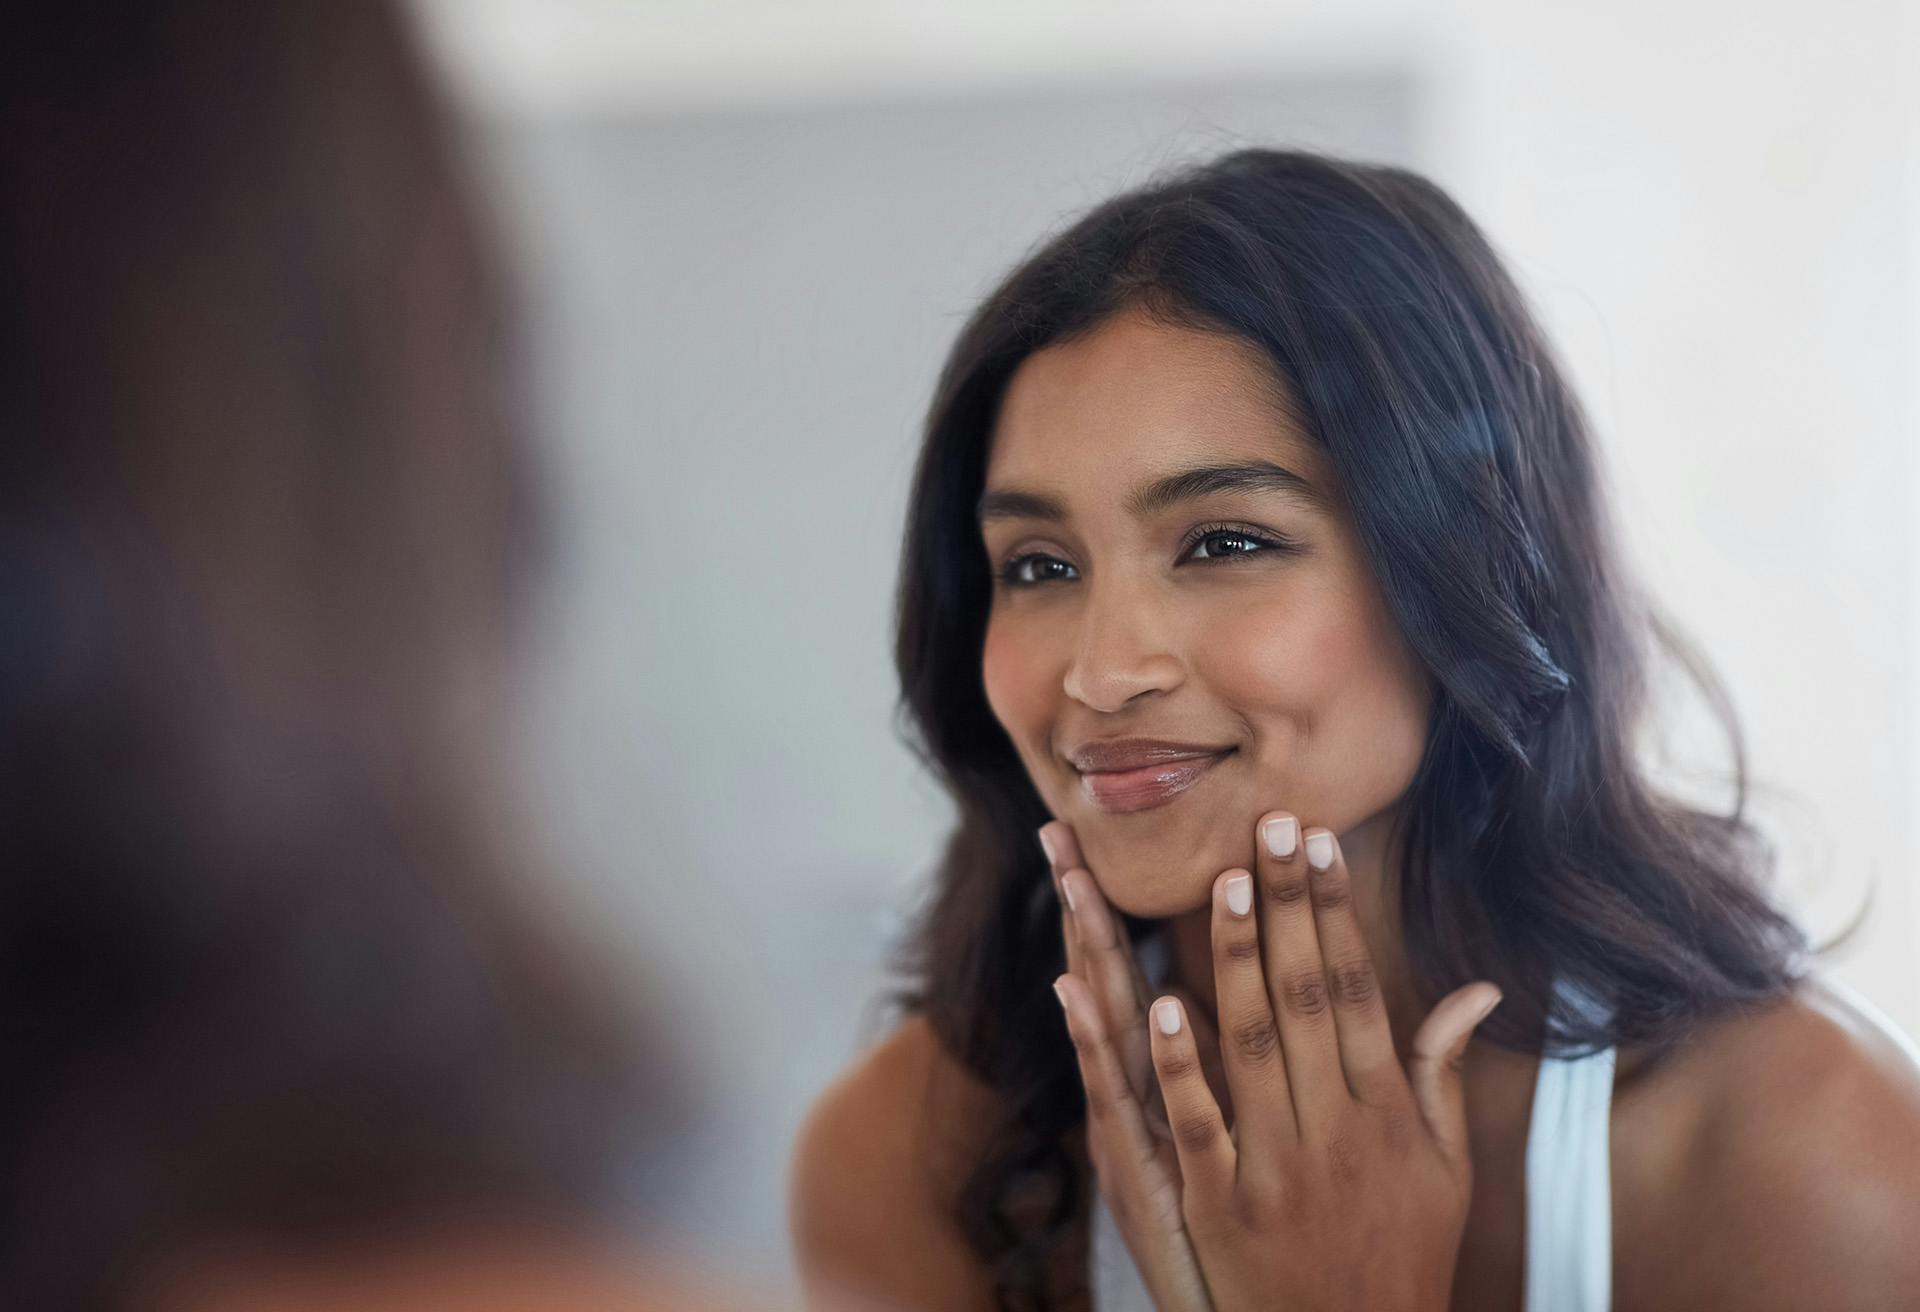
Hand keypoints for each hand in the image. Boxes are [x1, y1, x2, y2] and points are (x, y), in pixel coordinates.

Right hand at [1040, 820, 1221, 1311]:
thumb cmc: (1239, 1242)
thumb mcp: (1226, 1149)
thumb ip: (1226, 1073)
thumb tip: (1199, 1006)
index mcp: (1160, 1085)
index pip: (1135, 976)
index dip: (1111, 911)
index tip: (1086, 843)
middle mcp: (1133, 1100)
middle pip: (1106, 984)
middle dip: (1084, 907)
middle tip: (1057, 832)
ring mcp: (1130, 1132)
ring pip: (1106, 1026)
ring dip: (1089, 951)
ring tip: (1070, 883)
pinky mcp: (1137, 1173)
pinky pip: (1120, 1098)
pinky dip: (1106, 1046)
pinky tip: (1081, 993)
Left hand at [1045, 811, 1501, 1311]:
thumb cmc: (1403, 1254)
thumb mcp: (1446, 1169)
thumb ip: (1442, 1073)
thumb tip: (1476, 991)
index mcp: (1389, 1113)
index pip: (1357, 990)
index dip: (1336, 915)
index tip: (1318, 845)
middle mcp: (1339, 1132)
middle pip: (1307, 999)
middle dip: (1289, 908)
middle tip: (1269, 825)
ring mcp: (1279, 1170)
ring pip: (1254, 1048)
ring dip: (1240, 963)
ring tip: (1226, 884)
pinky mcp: (1221, 1209)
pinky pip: (1198, 1125)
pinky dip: (1180, 1065)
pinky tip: (1162, 1001)